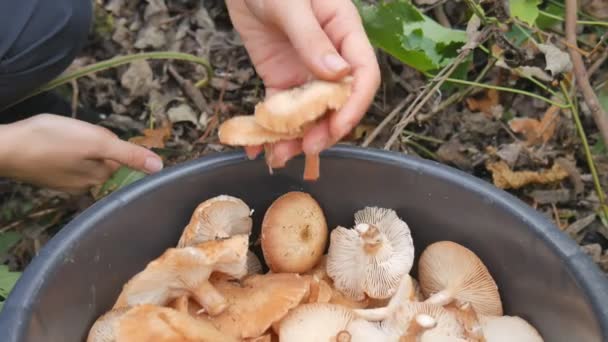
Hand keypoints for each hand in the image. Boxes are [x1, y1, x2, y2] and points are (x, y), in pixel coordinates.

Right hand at [0, 114, 163, 193]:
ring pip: (85, 159)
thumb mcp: (96, 142)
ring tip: (62, 138)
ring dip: (79, 146)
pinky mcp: (50, 176)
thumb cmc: (50, 141)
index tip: (94, 135)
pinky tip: (51, 145)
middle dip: (96, 143)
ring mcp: (66, 183)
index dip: (111, 141)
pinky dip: (63, 150)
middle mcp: (86, 185)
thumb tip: (159, 167)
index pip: (121, 158)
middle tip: (75, 134)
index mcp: (100, 177)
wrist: (4, 148)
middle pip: (104, 159)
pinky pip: (67, 161)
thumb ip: (129, 154)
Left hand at [226, 0, 380, 165]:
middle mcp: (330, 56)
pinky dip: (272, 129)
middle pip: (338, 101)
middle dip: (325, 128)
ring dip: (297, 136)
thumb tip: (338, 73)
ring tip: (278, 154)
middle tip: (307, 147)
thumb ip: (312, 38)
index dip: (355, 104)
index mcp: (344, 32)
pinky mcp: (281, 79)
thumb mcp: (291, 3)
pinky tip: (259, 145)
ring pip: (310, 112)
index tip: (337, 127)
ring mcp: (305, 70)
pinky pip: (281, 109)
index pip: (363, 74)